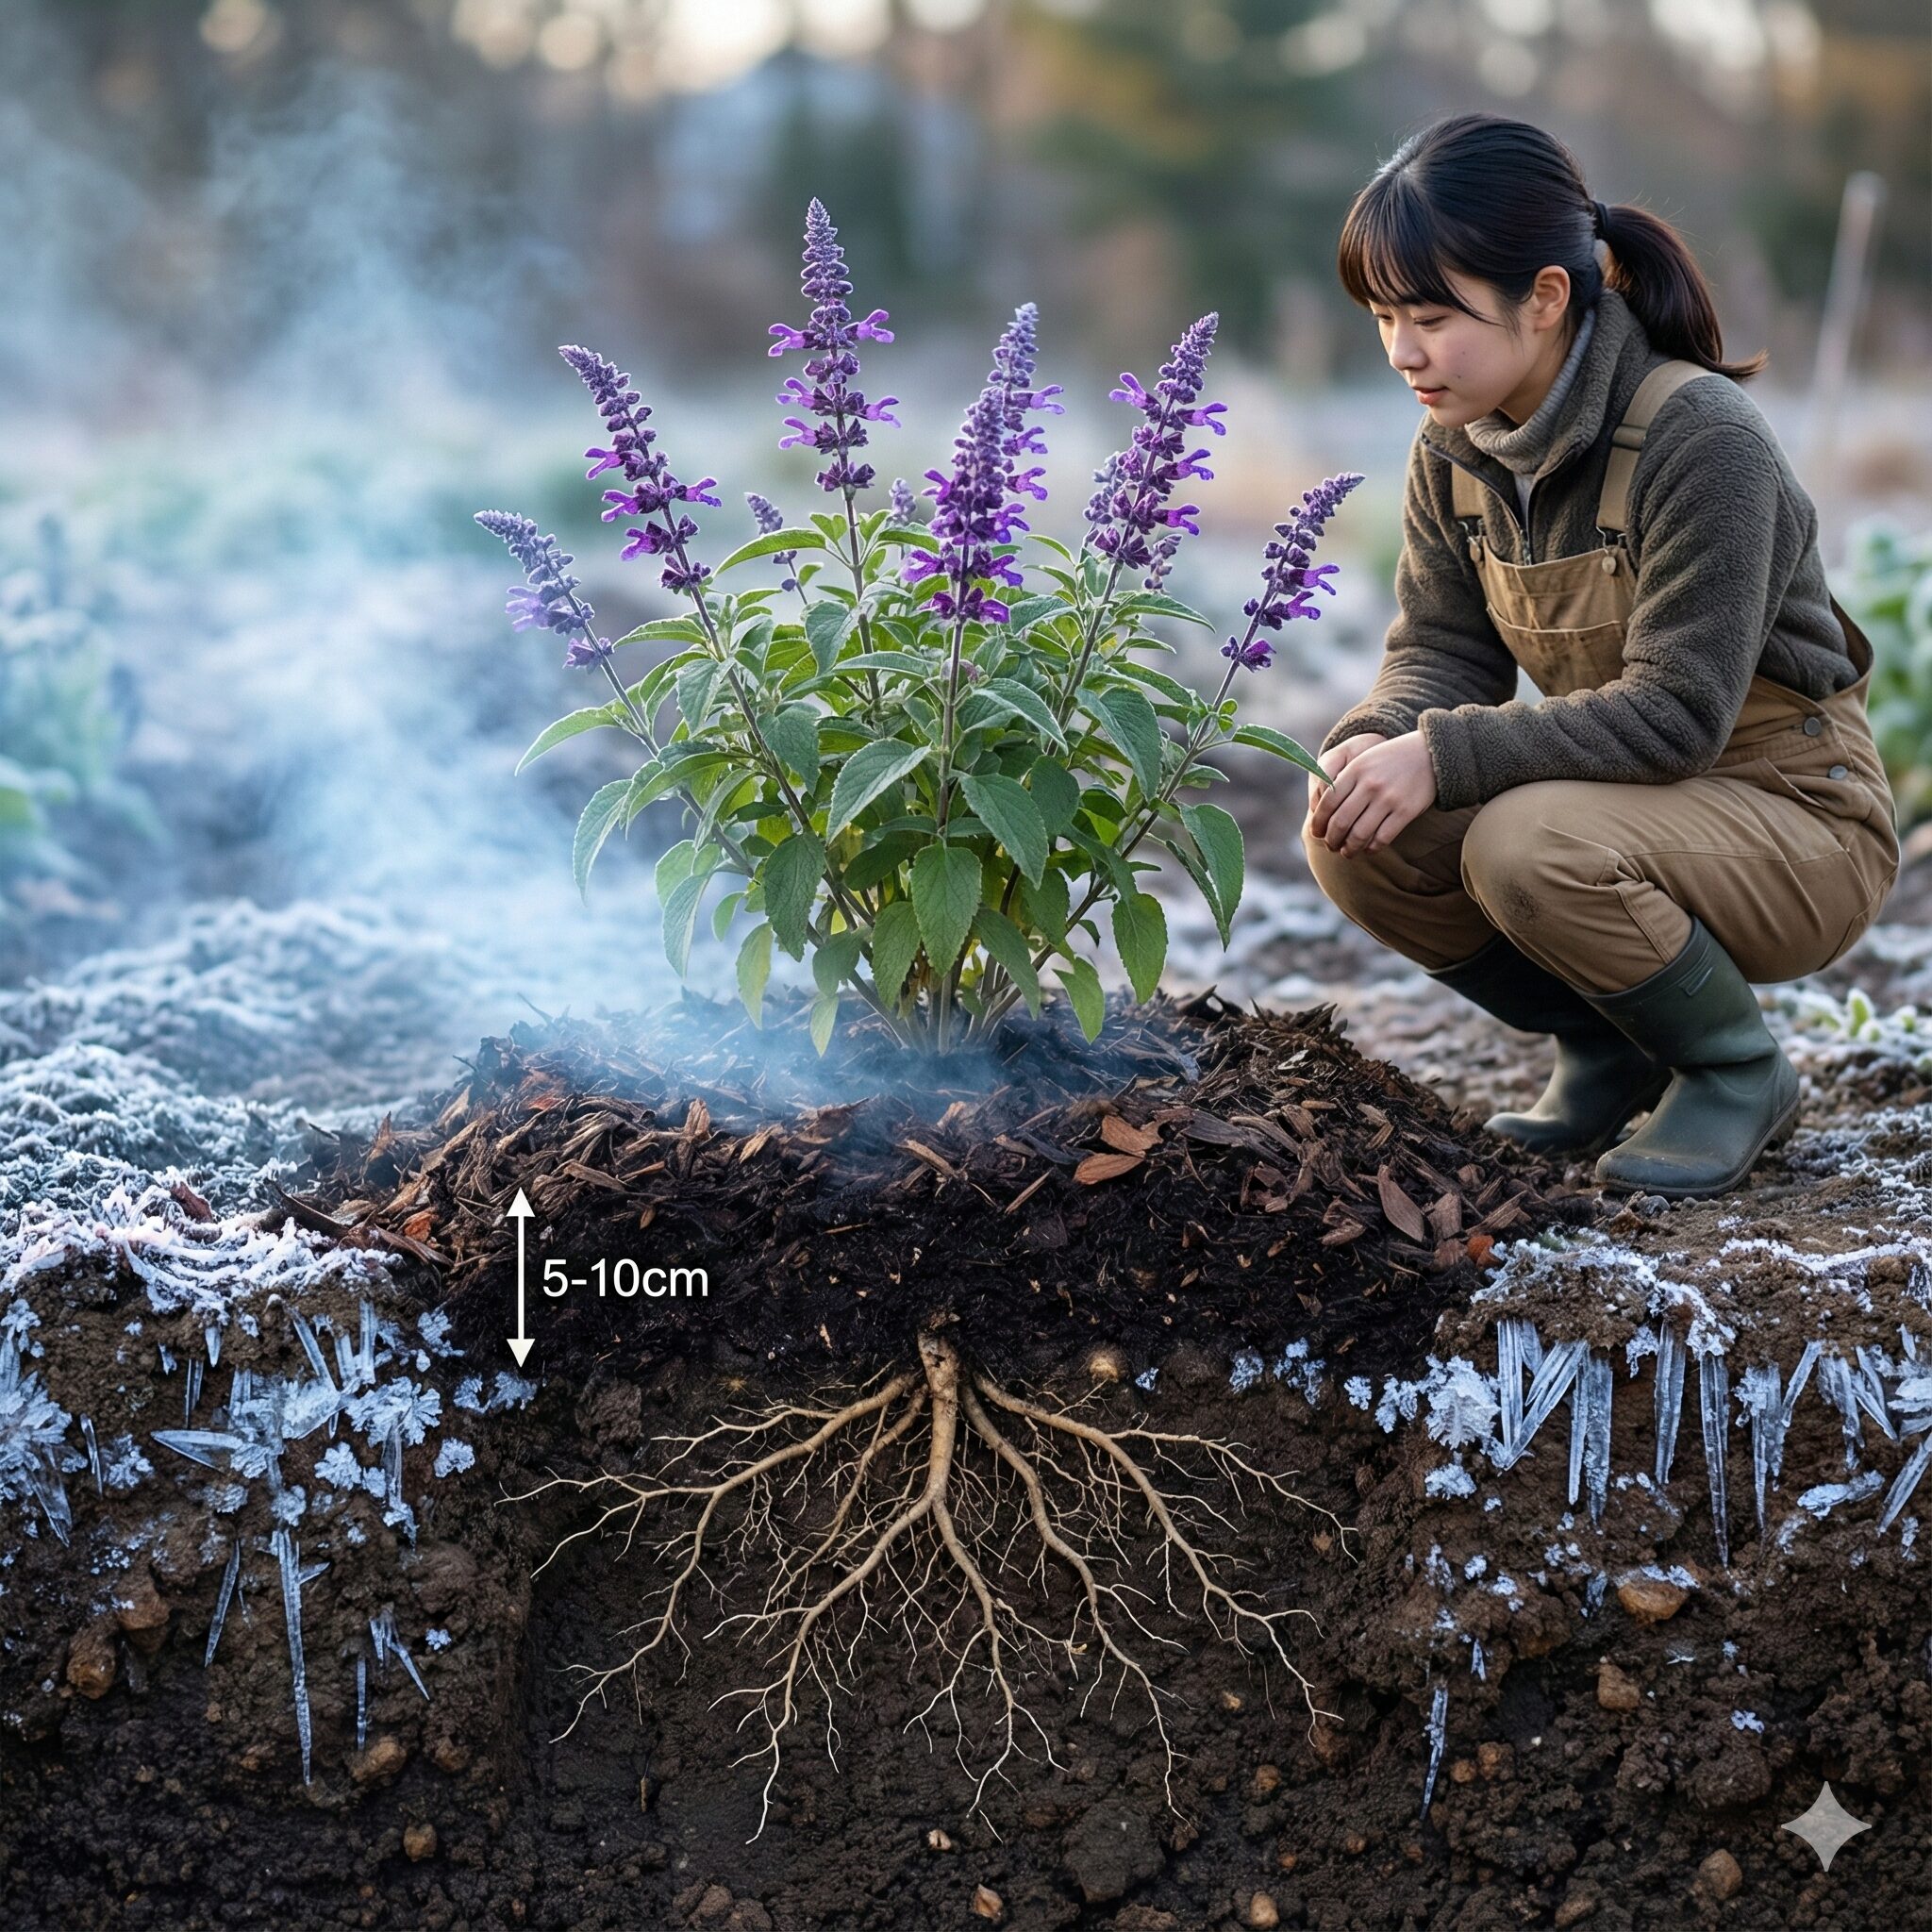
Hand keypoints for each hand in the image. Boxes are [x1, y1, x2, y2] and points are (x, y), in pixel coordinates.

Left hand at [1309, 730, 1435, 855]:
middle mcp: (1369, 784)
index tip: (1315, 833)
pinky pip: (1382, 838)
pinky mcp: (1406, 811)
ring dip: (1349, 849)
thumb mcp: (1363, 760)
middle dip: (1331, 839)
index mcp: (1355, 770)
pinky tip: (1369, 849)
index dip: (1318, 822)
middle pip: (1340, 822)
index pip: (1326, 803)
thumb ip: (1342, 780)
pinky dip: (1372, 848)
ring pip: (1359, 834)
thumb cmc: (1390, 760)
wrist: (1429, 754)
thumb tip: (1319, 811)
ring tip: (1347, 852)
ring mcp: (1388, 798)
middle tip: (1330, 846)